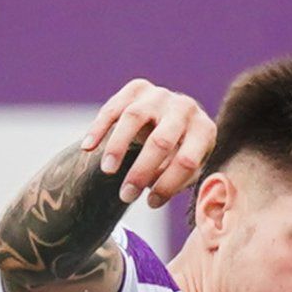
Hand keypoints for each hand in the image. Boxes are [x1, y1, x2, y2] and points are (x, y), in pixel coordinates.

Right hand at [79, 79, 214, 203]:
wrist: (171, 121)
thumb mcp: (186, 170)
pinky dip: (99, 128)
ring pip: (134, 118)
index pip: (186, 161)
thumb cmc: (178, 155)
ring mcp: (160, 95)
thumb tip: (154, 195)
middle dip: (141, 172)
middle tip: (126, 195)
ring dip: (117, 147)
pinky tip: (88, 148)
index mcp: (204, 130)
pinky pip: (114, 108)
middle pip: (160, 141)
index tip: (150, 203)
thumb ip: (176, 181)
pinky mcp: (137, 88)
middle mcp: (185, 107)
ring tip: (107, 172)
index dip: (167, 186)